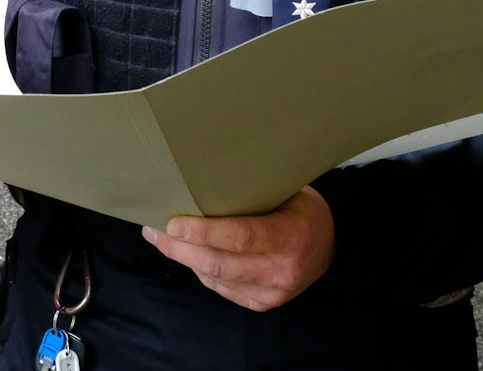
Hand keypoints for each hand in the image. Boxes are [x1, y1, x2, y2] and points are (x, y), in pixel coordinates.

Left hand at [141, 186, 334, 310]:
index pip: (241, 237)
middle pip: (220, 263)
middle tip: (154, 229)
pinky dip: (199, 269)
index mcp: (292, 237)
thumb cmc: (301, 210)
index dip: (203, 231)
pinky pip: (219, 286)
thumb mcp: (287, 192)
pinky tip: (187, 252)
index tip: (172, 222)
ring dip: (183, 258)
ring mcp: (272, 293)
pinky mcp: (261, 304)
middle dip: (181, 247)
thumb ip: (252, 192)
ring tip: (159, 237)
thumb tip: (198, 177)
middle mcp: (282, 271)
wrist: (327, 250)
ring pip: (215, 278)